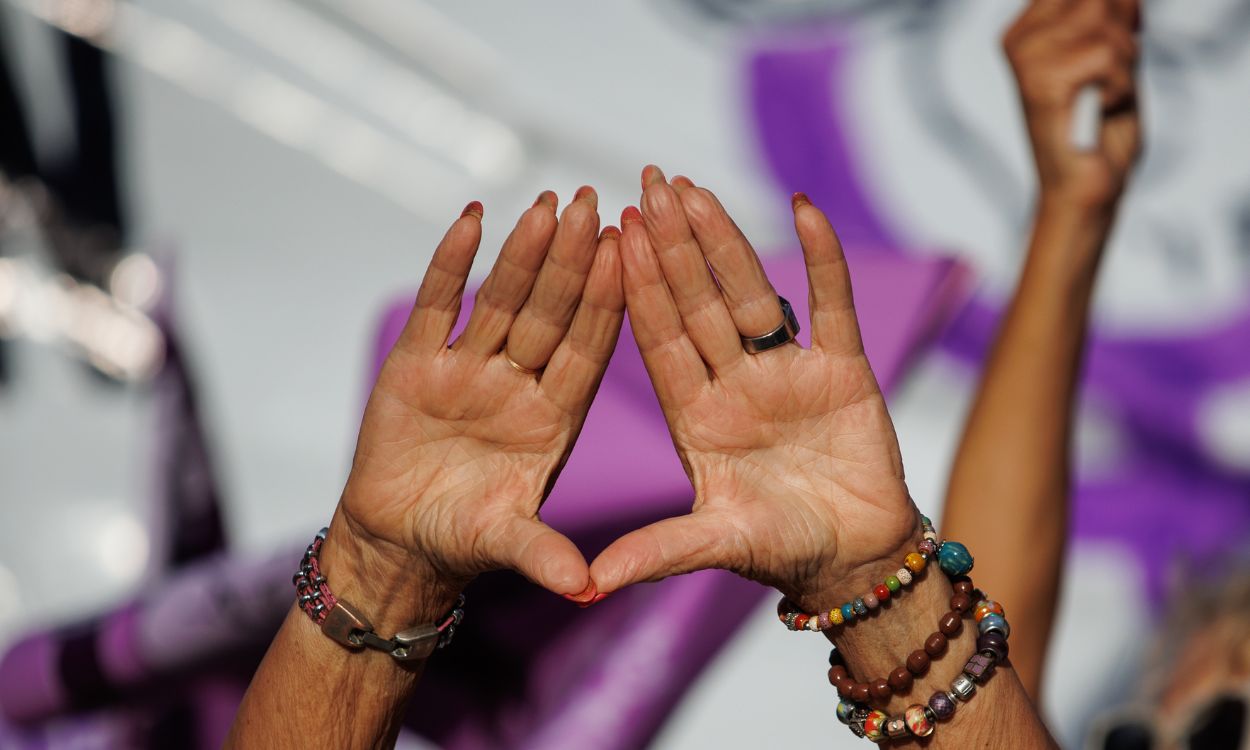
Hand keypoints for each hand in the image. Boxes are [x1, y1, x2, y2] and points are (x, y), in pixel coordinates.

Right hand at [337, 188, 623, 603]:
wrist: (398, 541)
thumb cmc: (461, 540)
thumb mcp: (508, 545)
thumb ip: (543, 556)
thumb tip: (586, 589)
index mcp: (554, 418)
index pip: (588, 349)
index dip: (607, 302)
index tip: (630, 254)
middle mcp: (518, 384)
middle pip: (550, 312)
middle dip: (571, 261)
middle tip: (594, 203)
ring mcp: (468, 369)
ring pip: (500, 299)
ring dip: (521, 252)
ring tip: (545, 203)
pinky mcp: (415, 364)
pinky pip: (437, 305)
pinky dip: (450, 263)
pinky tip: (472, 218)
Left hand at [589, 168, 916, 607]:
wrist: (858, 559)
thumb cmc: (784, 551)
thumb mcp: (715, 544)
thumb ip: (657, 551)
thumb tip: (586, 584)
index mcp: (695, 418)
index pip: (660, 341)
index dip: (637, 289)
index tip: (611, 238)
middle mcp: (733, 385)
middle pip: (697, 304)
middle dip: (671, 248)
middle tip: (645, 186)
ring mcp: (786, 373)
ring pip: (752, 294)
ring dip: (726, 242)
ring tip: (695, 188)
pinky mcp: (844, 370)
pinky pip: (832, 305)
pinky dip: (821, 260)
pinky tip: (803, 208)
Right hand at [1004, 0, 1141, 212]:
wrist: (1085, 190)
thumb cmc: (1102, 129)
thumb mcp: (1114, 55)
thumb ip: (1111, 15)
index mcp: (1027, 30)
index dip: (1118, 9)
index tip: (1112, 54)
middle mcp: (1019, 40)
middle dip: (1123, 37)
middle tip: (1109, 80)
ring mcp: (1025, 60)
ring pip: (1105, 24)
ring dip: (1124, 65)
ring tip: (1103, 97)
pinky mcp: (1040, 84)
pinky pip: (1107, 56)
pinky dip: (1120, 86)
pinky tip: (1100, 110)